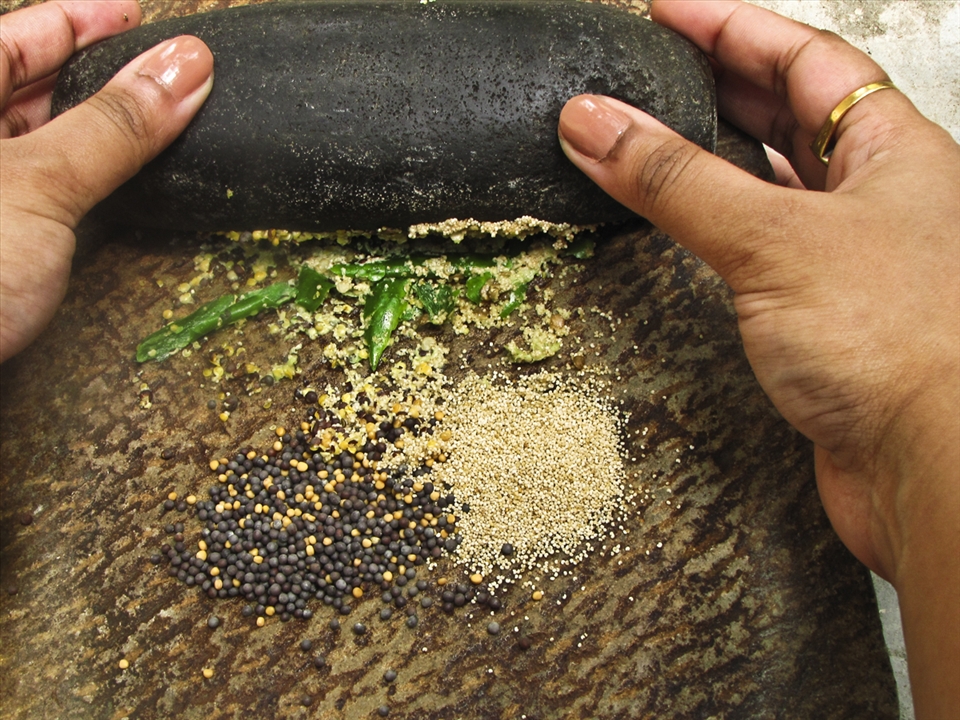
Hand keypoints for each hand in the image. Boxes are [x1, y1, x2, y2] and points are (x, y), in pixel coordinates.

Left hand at [0, 0, 213, 361]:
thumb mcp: (38, 184)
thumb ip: (114, 125)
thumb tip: (185, 68)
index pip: (20, 31)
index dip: (86, 19)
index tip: (143, 19)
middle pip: (27, 80)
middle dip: (99, 76)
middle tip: (165, 78)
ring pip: (36, 137)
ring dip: (94, 131)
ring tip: (150, 125)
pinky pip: (40, 187)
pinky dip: (81, 178)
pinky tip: (110, 180)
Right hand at [558, 1, 957, 715]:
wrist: (933, 466)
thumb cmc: (903, 347)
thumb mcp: (774, 238)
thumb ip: (676, 179)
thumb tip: (598, 123)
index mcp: (891, 150)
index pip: (805, 56)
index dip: (732, 25)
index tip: (665, 12)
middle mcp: (878, 195)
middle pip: (791, 112)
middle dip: (719, 80)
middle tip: (653, 66)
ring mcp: (851, 254)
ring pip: (775, 180)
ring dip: (715, 153)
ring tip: (659, 129)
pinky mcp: (822, 312)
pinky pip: (760, 243)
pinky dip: (717, 223)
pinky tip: (691, 220)